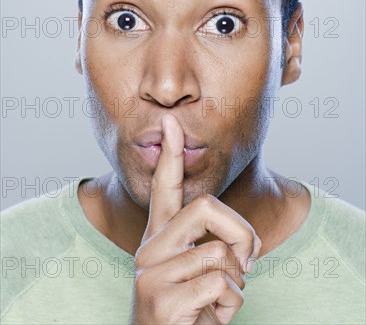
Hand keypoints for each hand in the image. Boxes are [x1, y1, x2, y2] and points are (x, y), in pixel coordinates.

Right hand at [129, 113, 260, 324]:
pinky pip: (220, 285)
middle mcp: (150, 248)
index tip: (171, 123)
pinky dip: (232, 305)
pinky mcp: (160, 299)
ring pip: (220, 253)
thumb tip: (246, 241)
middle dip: (242, 232)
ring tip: (219, 300)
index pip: (164, 187)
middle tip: (246, 262)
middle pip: (207, 206)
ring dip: (238, 283)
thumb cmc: (188, 311)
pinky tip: (210, 317)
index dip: (170, 154)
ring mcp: (151, 273)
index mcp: (160, 238)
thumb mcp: (196, 273)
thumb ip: (210, 245)